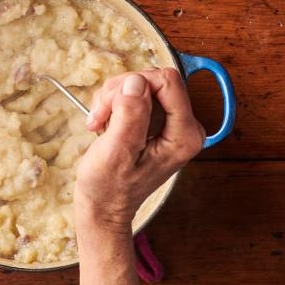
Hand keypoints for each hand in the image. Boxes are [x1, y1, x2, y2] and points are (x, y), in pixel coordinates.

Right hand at [75, 68, 204, 232]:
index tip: (111, 106)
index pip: (167, 81)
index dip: (134, 85)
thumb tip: (135, 82)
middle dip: (120, 93)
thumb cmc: (109, 187)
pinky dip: (112, 103)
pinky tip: (103, 124)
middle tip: (101, 116)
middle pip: (152, 80)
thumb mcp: (117, 152)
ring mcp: (169, 122)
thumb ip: (130, 116)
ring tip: (100, 123)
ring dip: (112, 98)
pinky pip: (133, 93)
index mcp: (185, 135)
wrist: (104, 205)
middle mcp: (183, 125)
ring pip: (139, 83)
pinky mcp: (154, 119)